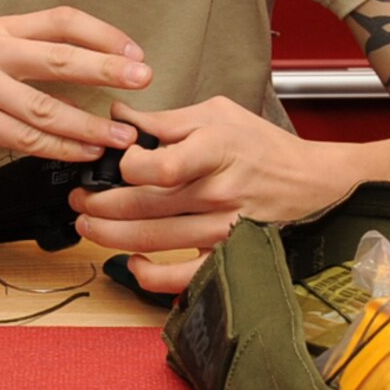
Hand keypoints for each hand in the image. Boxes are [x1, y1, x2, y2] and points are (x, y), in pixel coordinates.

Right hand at [0, 8, 152, 161]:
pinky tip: (82, 154)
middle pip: (60, 56)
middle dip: (107, 68)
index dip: (102, 33)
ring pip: (45, 106)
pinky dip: (58, 148)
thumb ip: (23, 57)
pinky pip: (23, 137)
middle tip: (144, 78)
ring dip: (89, 124)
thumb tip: (83, 71)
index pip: (61, 20)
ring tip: (121, 137)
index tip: (135, 51)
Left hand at [70, 97, 347, 294]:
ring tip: (88, 225)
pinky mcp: (227, 252)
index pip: (163, 166)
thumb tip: (120, 116)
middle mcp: (218, 191)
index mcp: (216, 150)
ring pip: (154, 239)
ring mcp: (223, 227)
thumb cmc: (262, 145)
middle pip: (146, 206)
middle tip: (79, 200)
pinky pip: (184, 276)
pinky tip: (132, 262)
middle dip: (100, 204)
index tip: (115, 162)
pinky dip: (152, 276)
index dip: (128, 166)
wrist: (310, 181)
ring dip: (111, 235)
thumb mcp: (217, 114)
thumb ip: (166, 119)